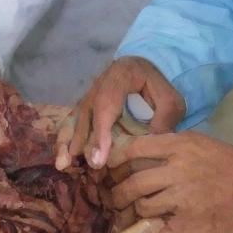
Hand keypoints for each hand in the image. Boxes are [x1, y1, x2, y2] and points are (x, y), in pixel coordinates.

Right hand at [54, 56, 184, 170]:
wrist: (143, 67)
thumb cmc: (157, 85)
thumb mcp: (170, 99)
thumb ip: (164, 120)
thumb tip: (153, 145)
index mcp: (120, 77)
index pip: (106, 105)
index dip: (100, 133)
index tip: (98, 158)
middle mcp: (98, 84)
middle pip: (85, 113)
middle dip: (80, 141)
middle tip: (75, 165)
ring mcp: (89, 94)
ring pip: (74, 117)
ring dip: (66, 140)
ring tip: (62, 164)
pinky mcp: (85, 105)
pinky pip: (72, 121)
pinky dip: (67, 139)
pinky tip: (64, 158)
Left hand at [108, 131, 232, 232]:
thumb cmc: (230, 164)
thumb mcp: (199, 143)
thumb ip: (170, 146)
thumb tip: (137, 151)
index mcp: (179, 147)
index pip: (135, 149)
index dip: (115, 160)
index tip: (107, 168)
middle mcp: (178, 171)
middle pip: (132, 182)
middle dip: (116, 193)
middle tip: (112, 198)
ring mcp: (183, 200)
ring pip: (142, 207)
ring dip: (135, 211)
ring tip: (135, 213)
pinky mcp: (188, 225)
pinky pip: (159, 227)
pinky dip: (155, 226)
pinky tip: (156, 225)